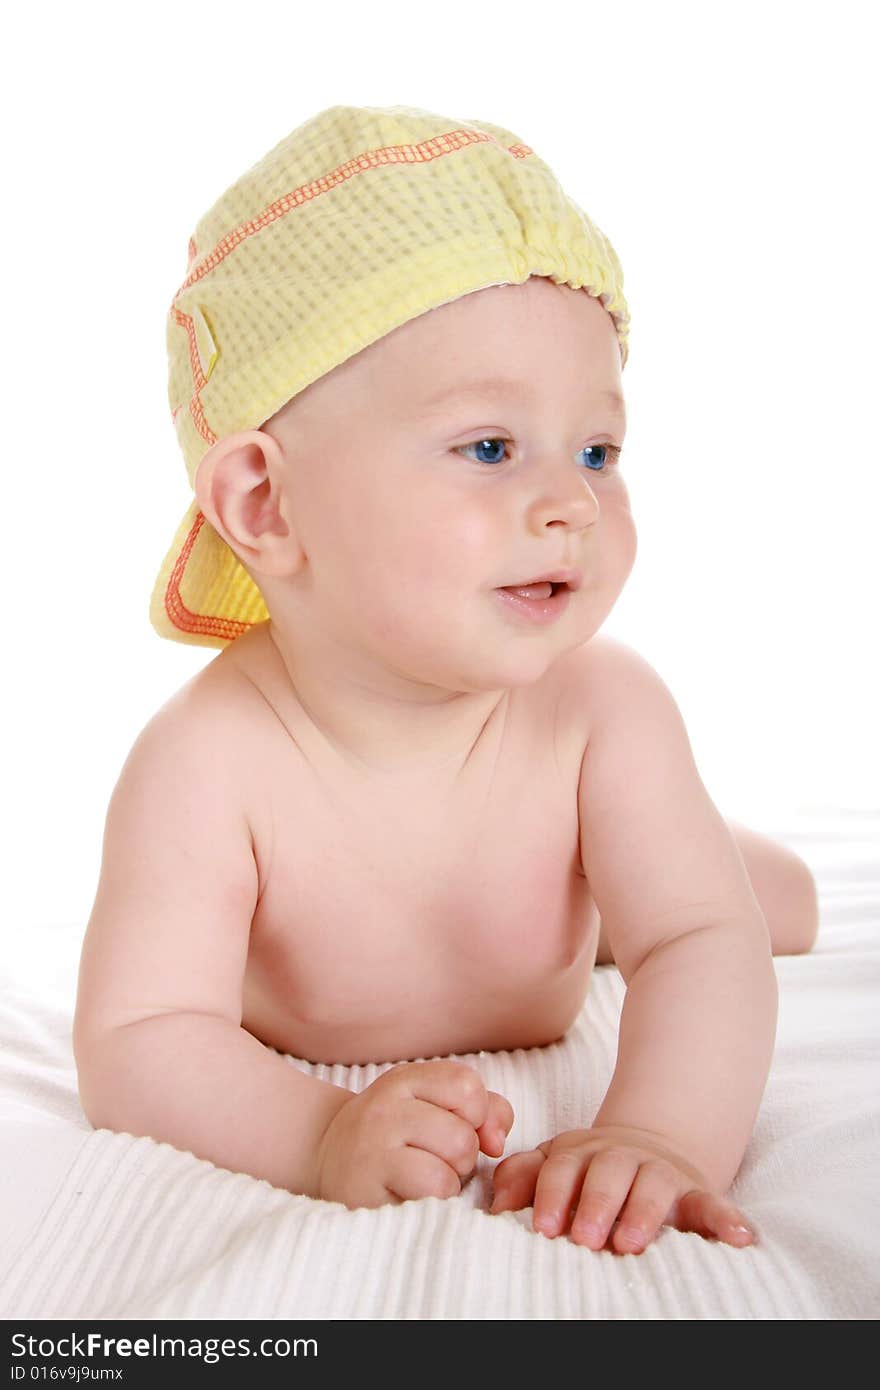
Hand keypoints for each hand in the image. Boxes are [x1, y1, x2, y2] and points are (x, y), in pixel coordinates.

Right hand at [313, 1059, 513, 1209]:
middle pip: (464, 1133)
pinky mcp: (366, 1183)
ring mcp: (372, 1143)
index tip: (459, 1128)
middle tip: (435, 1161)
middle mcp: (385, 1105)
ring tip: (425, 1178)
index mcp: (405, 1080)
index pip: (467, 1085)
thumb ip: (485, 1111)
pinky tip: (413, 1196)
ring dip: (452, 1179)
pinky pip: (433, 1188)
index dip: (477, 1115)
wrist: (325, 1158)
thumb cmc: (396, 1137)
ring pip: (453, 1158)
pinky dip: (437, 1200)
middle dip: (463, 1157)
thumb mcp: (435, 1108)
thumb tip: (497, 1141)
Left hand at [489, 1124, 755, 1253]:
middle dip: (594, 1203)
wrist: (648, 1145)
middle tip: (582, 1238)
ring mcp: (660, 1172)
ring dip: (643, 1212)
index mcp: (580, 1152)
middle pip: (607, 1172)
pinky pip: (715, 1202)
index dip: (552, 1193)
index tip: (542, 1226)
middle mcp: (620, 1157)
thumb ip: (524, 1176)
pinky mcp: (695, 1191)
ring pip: (654, 1185)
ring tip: (630, 1242)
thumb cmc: (588, 1168)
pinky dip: (728, 1219)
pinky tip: (742, 1238)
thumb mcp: (554, 1164)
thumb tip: (496, 1203)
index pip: (562, 1166)